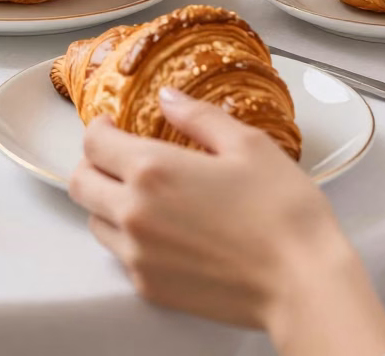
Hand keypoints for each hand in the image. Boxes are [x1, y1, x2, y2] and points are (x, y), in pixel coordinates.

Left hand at [69, 90, 337, 328]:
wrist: (303, 285)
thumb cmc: (283, 212)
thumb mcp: (247, 144)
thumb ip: (197, 115)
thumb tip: (167, 97)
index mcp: (152, 169)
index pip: (93, 142)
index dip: (99, 128)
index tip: (112, 125)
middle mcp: (134, 212)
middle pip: (81, 182)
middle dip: (92, 163)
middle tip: (116, 157)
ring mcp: (138, 254)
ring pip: (95, 221)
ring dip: (107, 201)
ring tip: (139, 194)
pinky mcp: (150, 288)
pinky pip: (120, 255)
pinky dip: (128, 238)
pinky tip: (161, 230)